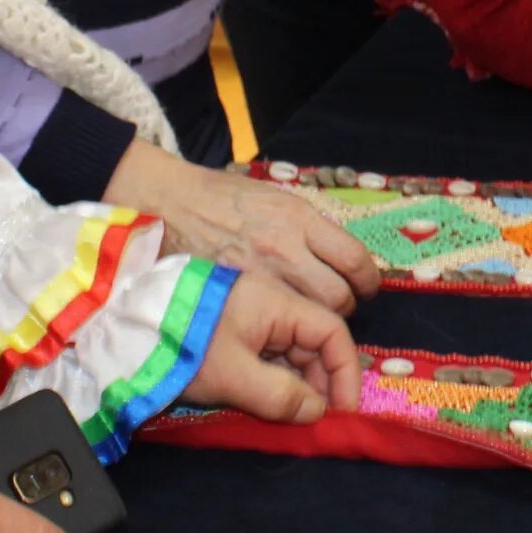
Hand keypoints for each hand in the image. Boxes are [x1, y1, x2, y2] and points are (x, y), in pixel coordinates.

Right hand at [105, 141, 381, 313]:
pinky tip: (280, 332)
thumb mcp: (271, 198)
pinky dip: (284, 335)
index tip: (365, 286)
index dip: (367, 281)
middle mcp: (283, 249)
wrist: (164, 203)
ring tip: (306, 321)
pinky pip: (274, 328)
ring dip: (315, 324)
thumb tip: (336, 253)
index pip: (354, 259)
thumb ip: (305, 227)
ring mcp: (258, 278)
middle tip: (336, 307)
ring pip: (309, 319)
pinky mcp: (234, 299)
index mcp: (297, 218)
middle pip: (338, 296)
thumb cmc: (217, 198)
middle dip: (344, 307)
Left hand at [189, 268, 362, 422]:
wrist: (126, 330)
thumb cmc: (184, 347)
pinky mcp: (234, 331)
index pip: (331, 330)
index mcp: (276, 303)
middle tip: (315, 420)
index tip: (344, 409)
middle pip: (314, 342)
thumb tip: (317, 411)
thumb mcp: (232, 376)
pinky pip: (269, 355)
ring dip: (299, 384)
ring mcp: (251, 317)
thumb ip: (280, 395)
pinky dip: (276, 380)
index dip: (345, 370)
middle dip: (322, 382)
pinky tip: (269, 403)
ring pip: (292, 351)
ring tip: (290, 416)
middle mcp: (270, 305)